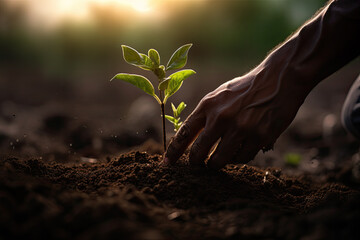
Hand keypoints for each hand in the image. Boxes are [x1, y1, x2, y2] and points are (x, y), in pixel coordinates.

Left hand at [164, 65, 307, 168]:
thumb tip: (191, 140)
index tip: (167, 163)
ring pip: (220, 160)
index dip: (174, 151)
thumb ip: (206, 115)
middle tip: (199, 165)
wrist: (279, 79)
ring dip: (218, 163)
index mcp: (208, 105)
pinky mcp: (259, 137)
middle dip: (196, 163)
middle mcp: (222, 117)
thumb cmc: (245, 89)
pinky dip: (239, 158)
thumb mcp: (220, 95)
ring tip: (221, 158)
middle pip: (199, 153)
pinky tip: (242, 148)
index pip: (184, 133)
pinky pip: (242, 158)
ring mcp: (241, 128)